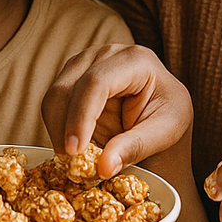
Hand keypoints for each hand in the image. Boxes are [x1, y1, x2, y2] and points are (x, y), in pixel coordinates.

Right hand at [41, 44, 191, 176]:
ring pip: (53, 98)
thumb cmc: (168, 117)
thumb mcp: (165, 133)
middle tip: (73, 165)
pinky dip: (59, 130)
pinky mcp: (71, 78)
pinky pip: (53, 106)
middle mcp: (104, 54)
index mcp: (135, 60)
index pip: (96, 83)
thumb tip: (104, 166)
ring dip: (59, 132)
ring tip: (78, 160)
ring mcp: (84, 63)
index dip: (81, 117)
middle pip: (67, 89)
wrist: (161, 112)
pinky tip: (77, 147)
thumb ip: (135, 147)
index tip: (75, 152)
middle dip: (64, 130)